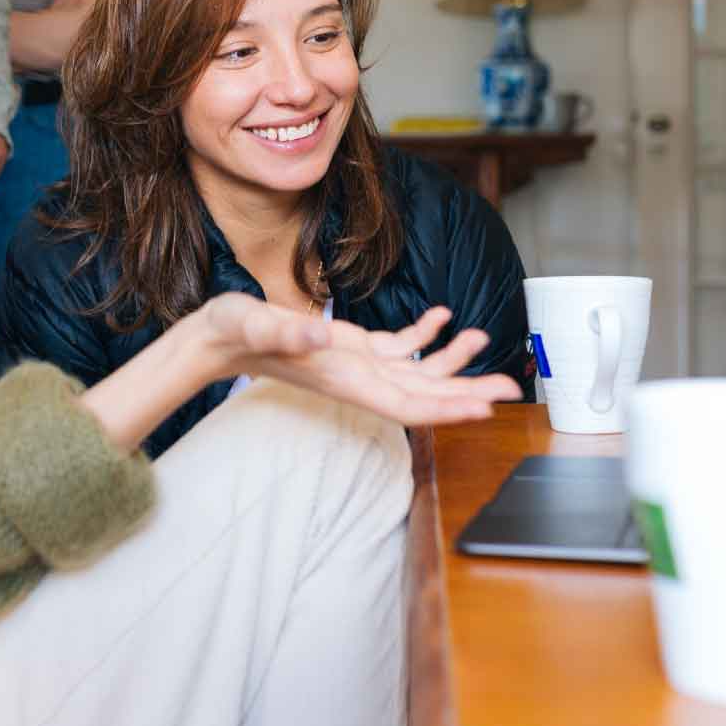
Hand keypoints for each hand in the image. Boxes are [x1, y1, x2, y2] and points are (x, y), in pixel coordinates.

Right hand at [198, 296, 520, 426]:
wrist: (215, 338)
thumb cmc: (232, 333)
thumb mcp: (253, 325)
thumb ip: (285, 334)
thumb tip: (318, 337)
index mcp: (344, 378)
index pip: (407, 404)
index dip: (447, 408)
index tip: (484, 409)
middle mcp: (357, 377)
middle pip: (424, 394)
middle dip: (467, 391)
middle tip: (510, 386)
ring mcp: (356, 364)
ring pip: (416, 370)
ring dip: (452, 359)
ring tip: (483, 338)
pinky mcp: (351, 347)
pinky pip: (398, 346)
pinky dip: (423, 333)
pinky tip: (441, 316)